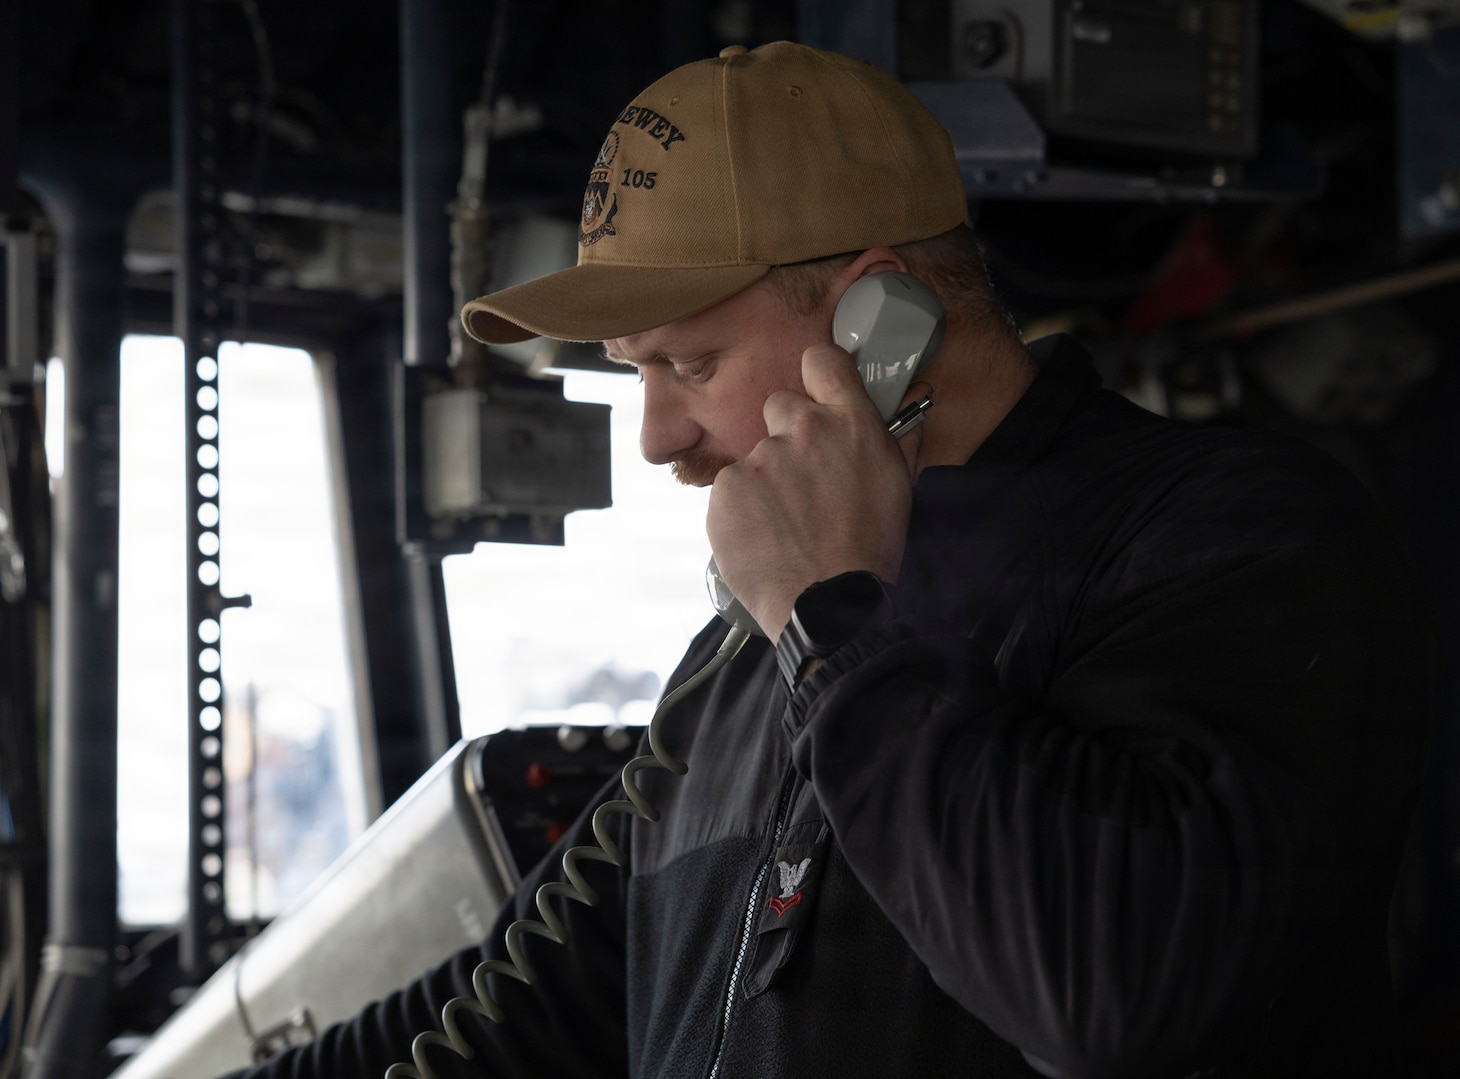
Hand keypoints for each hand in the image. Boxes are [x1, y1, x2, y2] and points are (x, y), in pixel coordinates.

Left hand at [706, 343, 925, 642]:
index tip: (817, 392)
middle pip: (779, 405)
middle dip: (788, 434)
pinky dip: (742, 510)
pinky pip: (730, 489)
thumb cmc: (870, 550)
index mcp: (850, 424)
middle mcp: (801, 431)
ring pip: (756, 457)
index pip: (822, 361)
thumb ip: (901, 435)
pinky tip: (764, 537)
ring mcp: (758, 460)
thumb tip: (913, 397)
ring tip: (787, 524)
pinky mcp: (724, 491)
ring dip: (767, 482)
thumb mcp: (900, 487)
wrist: (829, 606)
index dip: (818, 375)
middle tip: (804, 480)